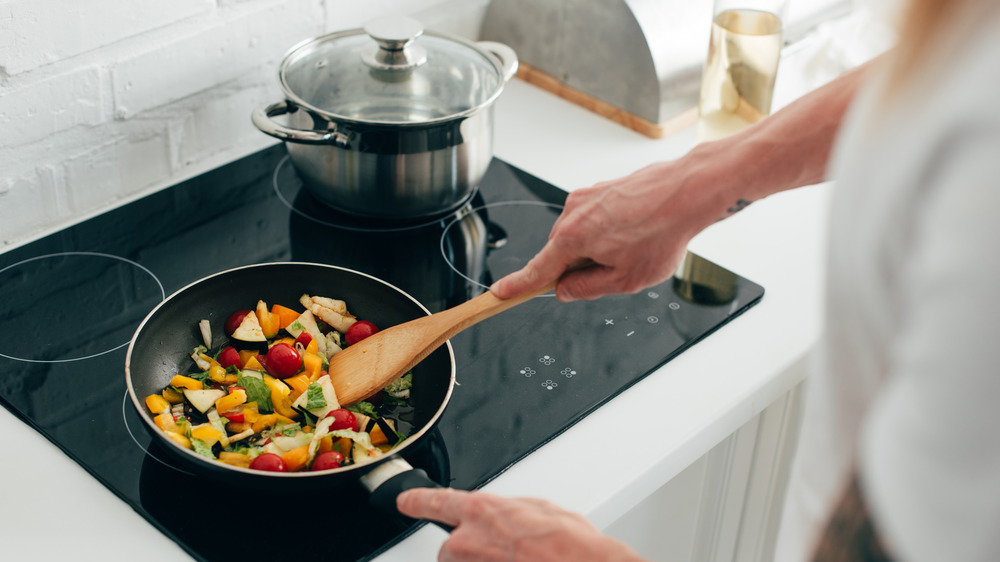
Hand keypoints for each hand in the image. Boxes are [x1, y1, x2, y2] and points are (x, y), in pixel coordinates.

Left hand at [397, 488, 644, 561]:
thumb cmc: (571, 545)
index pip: (437, 502)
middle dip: (470, 553)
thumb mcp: (540, 510)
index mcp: (483, 513)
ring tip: (518, 561)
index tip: (405, 501)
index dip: (418, 501)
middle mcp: (469, 543)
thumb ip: (510, 512)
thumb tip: (508, 518)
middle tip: (504, 555)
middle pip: (450, 549)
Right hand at [491, 157, 726, 301]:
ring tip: (635, 246)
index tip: (499, 294)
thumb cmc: (662, 233)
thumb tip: (566, 290)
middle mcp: (572, 213)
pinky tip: (638, 231)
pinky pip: (594, 219)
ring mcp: (586, 197)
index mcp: (572, 238)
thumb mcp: (625, 279)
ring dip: (598, 248)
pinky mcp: (601, 189)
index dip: (517, 286)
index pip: (537, 270)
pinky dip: (610, 231)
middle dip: (580, 267)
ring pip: (580, 236)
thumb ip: (587, 288)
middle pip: (561, 253)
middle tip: (618, 270)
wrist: (688, 191)